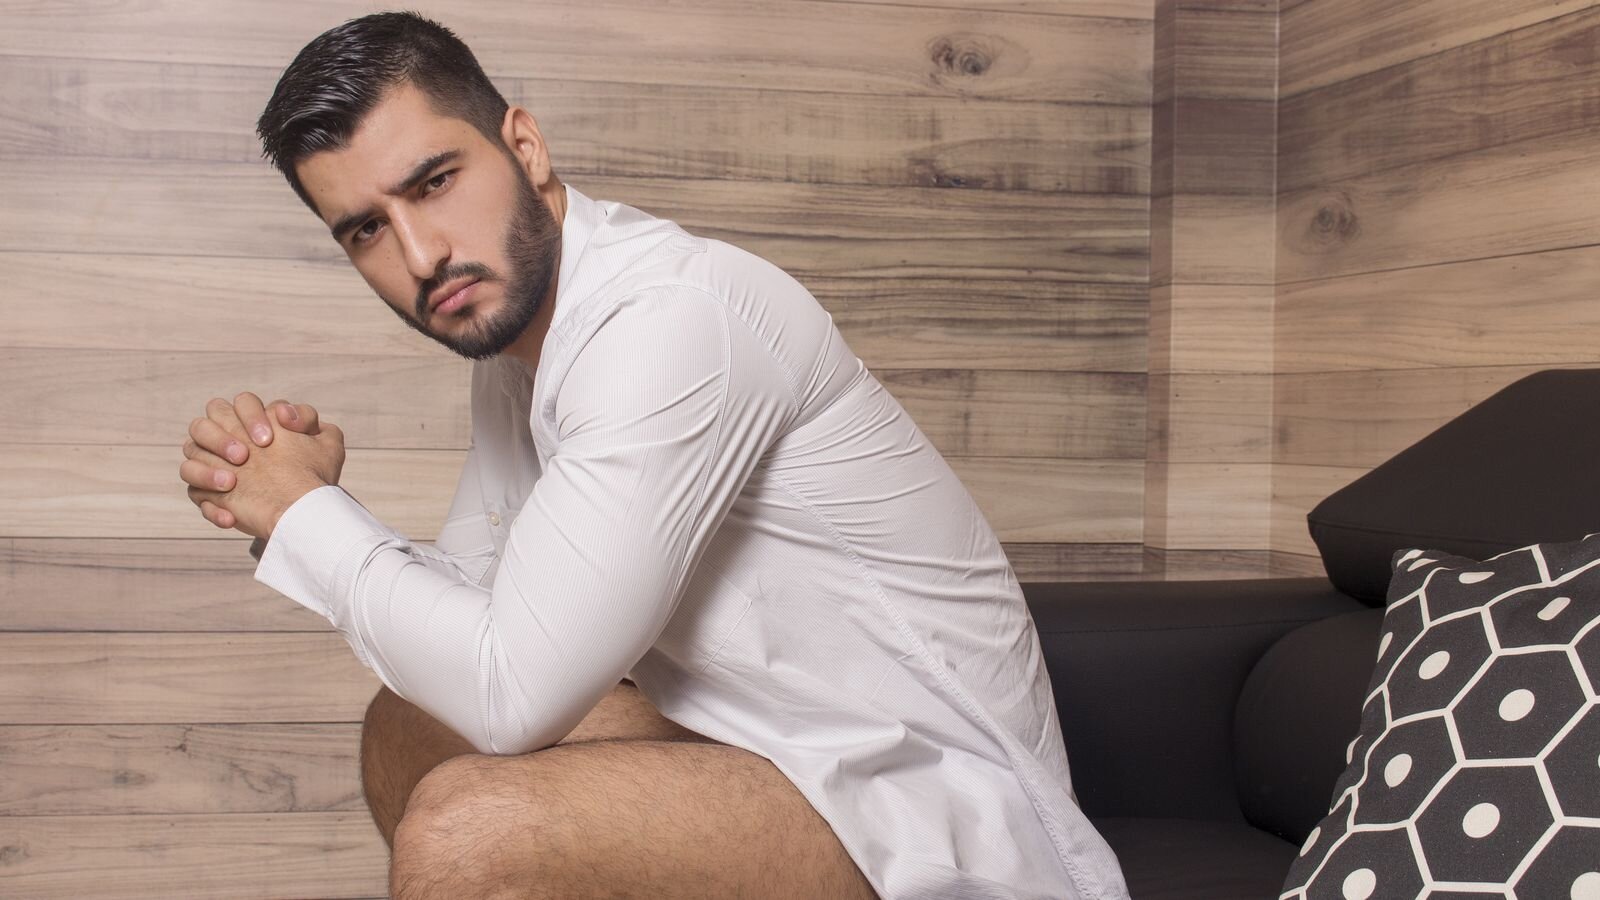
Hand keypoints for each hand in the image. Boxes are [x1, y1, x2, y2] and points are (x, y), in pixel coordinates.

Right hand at [179, 393, 344, 538]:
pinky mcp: (210, 494)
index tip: (268, 440)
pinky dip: (211, 506)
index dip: (251, 416)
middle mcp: (229, 441)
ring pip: (190, 457)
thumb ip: (307, 418)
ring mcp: (215, 467)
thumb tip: (284, 413)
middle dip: (219, 438)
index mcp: (252, 423)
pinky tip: (231, 518)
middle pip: (202, 425)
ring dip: (206, 470)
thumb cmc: (314, 475)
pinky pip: (194, 494)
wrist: (306, 512)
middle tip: (243, 457)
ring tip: (231, 483)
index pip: (241, 403)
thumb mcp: (326, 444)